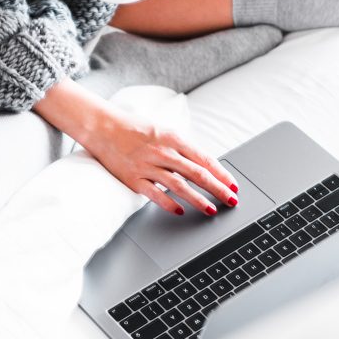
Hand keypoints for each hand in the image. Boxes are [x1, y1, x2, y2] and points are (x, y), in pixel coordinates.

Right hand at [85, 101, 238, 215]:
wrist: (104, 128)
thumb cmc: (137, 129)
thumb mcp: (165, 131)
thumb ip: (183, 148)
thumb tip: (205, 165)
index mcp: (174, 138)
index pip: (204, 159)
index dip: (222, 174)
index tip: (233, 185)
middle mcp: (163, 152)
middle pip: (197, 173)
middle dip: (218, 189)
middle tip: (231, 200)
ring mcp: (148, 166)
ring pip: (179, 185)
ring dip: (198, 199)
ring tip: (211, 209)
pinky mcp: (134, 179)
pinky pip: (155, 193)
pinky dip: (169, 203)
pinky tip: (180, 211)